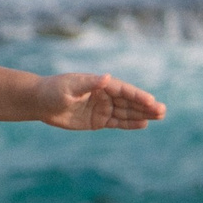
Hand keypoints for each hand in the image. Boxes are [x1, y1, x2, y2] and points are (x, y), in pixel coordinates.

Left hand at [36, 71, 164, 130]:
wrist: (39, 102)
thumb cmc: (53, 90)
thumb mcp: (70, 87)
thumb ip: (89, 84)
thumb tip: (107, 78)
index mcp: (99, 84)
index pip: (123, 90)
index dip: (138, 96)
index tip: (151, 101)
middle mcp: (104, 95)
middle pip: (129, 101)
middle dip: (146, 106)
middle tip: (163, 110)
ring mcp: (102, 108)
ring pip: (126, 112)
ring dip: (142, 114)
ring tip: (159, 116)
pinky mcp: (97, 120)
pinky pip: (117, 122)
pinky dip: (130, 123)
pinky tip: (143, 124)